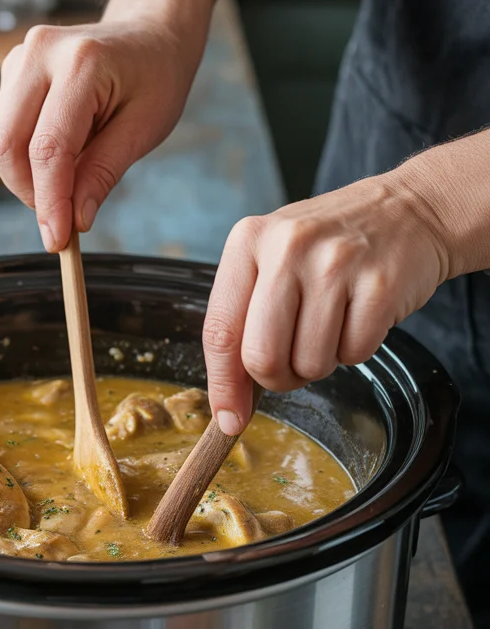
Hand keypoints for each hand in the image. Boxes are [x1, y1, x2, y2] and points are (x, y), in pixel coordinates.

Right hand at [0, 17, 202, 251]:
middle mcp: (40, 52)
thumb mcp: (144, 128)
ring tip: (70, 180)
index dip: (49, 201)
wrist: (150, 31)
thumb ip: (104, 173)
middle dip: (29, 192)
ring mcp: (21, 58)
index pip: (48, 148)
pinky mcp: (13, 70)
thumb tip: (75, 220)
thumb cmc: (156, 77)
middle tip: (61, 219)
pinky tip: (62, 154)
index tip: (57, 240)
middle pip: (7, 144)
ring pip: (0, 140)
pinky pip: (5, 129)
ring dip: (27, 177)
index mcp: (81, 63)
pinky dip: (26, 157)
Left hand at [203, 170, 453, 433]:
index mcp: (248, 241)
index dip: (223, 385)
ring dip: (320, 362)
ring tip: (331, 323)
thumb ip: (244, 319)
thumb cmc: (329, 246)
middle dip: (278, 378)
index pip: (220, 331)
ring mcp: (336, 264)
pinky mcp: (380, 285)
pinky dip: (356, 349)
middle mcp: (288, 247)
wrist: (408, 210)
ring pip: (310, 364)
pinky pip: (354, 354)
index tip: (228, 418)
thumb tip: (229, 403)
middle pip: (262, 358)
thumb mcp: (273, 260)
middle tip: (294, 361)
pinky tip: (359, 315)